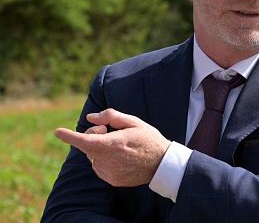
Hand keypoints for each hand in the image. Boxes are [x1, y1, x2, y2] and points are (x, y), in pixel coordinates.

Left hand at [54, 108, 170, 186]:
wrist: (162, 164)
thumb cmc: (149, 139)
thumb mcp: (134, 122)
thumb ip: (111, 116)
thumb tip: (91, 117)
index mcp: (116, 143)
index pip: (87, 141)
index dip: (70, 136)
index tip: (58, 132)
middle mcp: (111, 159)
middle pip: (88, 146)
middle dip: (93, 136)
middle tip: (108, 131)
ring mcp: (111, 172)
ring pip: (92, 157)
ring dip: (98, 149)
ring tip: (118, 146)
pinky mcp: (112, 180)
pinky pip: (98, 167)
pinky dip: (103, 159)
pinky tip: (119, 157)